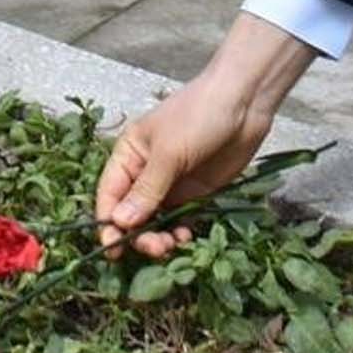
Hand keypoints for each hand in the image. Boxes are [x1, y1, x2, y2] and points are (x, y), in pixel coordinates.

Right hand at [93, 15, 311, 259]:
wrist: (245, 103)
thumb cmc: (199, 115)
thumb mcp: (168, 152)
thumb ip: (146, 189)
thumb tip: (119, 222)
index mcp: (129, 154)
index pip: (109, 194)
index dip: (108, 223)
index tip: (112, 249)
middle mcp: (145, 172)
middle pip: (131, 214)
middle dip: (138, 234)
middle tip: (155, 248)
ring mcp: (171, 184)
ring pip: (154, 222)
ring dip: (158, 238)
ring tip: (172, 245)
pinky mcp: (195, 193)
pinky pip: (179, 221)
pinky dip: (178, 233)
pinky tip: (186, 237)